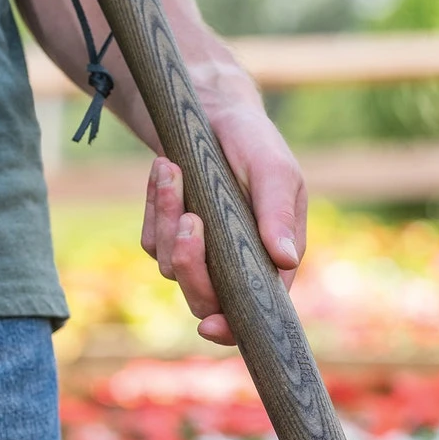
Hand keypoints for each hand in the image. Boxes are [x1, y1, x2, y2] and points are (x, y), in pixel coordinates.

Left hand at [140, 107, 306, 345]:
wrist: (215, 112)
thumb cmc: (255, 143)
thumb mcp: (275, 171)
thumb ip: (279, 215)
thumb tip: (286, 260)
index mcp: (272, 260)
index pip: (255, 310)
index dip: (233, 327)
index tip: (210, 326)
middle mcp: (236, 266)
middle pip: (205, 299)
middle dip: (191, 264)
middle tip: (190, 218)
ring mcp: (201, 254)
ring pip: (172, 268)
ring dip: (169, 218)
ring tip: (173, 170)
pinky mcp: (171, 237)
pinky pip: (152, 241)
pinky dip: (155, 205)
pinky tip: (164, 170)